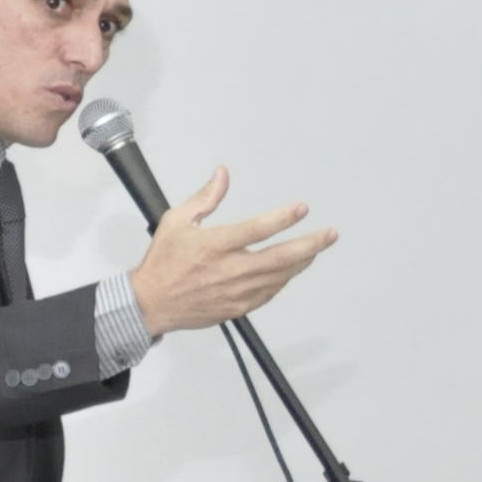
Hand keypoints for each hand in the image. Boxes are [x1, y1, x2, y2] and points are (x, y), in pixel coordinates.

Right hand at [123, 167, 337, 333]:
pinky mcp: (238, 307)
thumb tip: (223, 174)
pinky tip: (291, 269)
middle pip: (280, 258)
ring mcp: (236, 292)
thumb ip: (205, 198)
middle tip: (330, 235)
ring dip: (301, 262)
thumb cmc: (163, 262)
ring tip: (315, 249)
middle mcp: (230, 270)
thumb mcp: (177, 221)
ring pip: (280, 277)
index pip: (257, 229)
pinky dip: (283, 280)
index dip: (283, 218)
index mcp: (215, 245)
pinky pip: (269, 293)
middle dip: (310, 245)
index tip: (302, 209)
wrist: (151, 303)